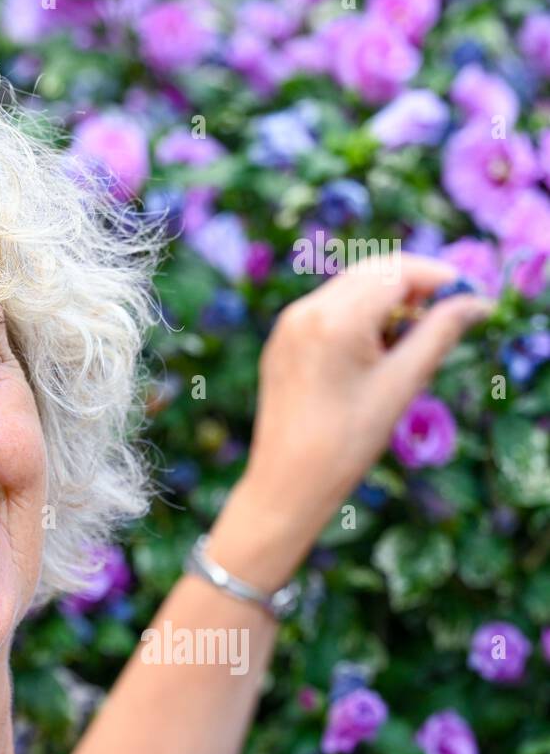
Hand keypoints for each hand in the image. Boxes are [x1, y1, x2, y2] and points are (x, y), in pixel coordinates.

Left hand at [242, 252, 491, 540]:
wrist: (286, 482)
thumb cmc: (346, 441)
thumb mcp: (401, 385)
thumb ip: (438, 334)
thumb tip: (473, 303)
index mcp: (334, 319)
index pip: (396, 271)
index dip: (437, 278)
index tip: (467, 299)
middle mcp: (304, 311)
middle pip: (371, 273)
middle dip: (412, 287)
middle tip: (444, 318)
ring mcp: (287, 326)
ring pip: (348, 289)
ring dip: (385, 302)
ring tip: (408, 344)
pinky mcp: (280, 342)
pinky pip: (326, 311)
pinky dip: (357, 317)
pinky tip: (373, 353)